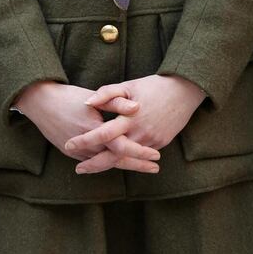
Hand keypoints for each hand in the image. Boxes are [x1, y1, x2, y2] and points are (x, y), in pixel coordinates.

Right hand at [14, 81, 160, 171]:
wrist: (40, 103)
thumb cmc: (69, 97)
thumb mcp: (95, 97)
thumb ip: (117, 102)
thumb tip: (137, 107)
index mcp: (95, 132)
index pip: (123, 148)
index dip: (141, 153)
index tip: (156, 156)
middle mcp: (87, 146)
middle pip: (117, 161)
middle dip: (137, 166)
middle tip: (156, 169)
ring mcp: (78, 153)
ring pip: (106, 164)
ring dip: (125, 166)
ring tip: (144, 168)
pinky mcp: (72, 154)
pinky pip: (95, 161)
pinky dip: (110, 163)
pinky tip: (122, 163)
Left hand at [64, 74, 205, 173]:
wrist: (183, 92)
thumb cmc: (153, 86)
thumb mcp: (128, 85)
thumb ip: (106, 93)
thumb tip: (87, 103)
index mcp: (130, 117)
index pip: (103, 133)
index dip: (85, 141)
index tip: (69, 144)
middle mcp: (140, 132)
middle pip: (114, 155)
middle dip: (94, 164)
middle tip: (78, 168)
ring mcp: (152, 140)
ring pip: (127, 159)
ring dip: (109, 165)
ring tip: (92, 167)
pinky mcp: (160, 143)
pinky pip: (140, 155)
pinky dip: (126, 159)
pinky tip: (113, 161)